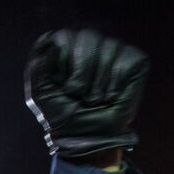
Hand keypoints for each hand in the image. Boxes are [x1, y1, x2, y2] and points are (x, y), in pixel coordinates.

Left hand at [26, 29, 147, 160]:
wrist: (89, 136)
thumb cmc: (64, 115)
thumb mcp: (42, 93)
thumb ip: (38, 65)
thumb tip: (50, 41)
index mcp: (65, 47)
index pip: (65, 36)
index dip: (65, 64)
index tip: (64, 87)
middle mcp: (89, 43)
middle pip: (88, 37)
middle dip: (83, 72)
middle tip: (80, 96)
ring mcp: (113, 49)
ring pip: (108, 49)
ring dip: (98, 84)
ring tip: (95, 100)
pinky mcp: (134, 60)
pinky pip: (126, 61)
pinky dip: (116, 84)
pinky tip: (111, 96)